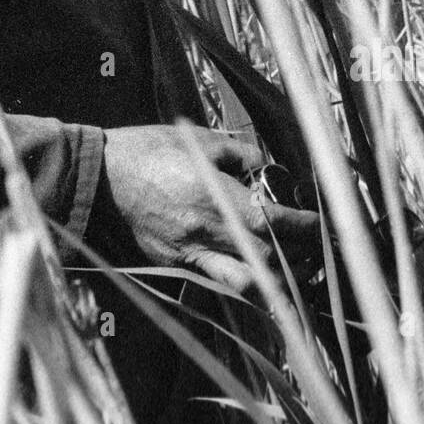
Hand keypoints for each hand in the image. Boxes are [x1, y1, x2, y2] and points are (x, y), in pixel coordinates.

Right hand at [88, 124, 319, 296]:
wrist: (99, 177)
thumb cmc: (148, 150)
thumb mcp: (199, 139)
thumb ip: (239, 154)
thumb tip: (266, 168)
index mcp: (213, 196)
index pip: (273, 222)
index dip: (306, 229)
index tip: (325, 227)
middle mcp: (205, 232)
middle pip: (267, 259)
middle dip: (300, 258)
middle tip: (318, 251)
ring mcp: (188, 254)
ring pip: (245, 284)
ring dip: (276, 284)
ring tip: (294, 274)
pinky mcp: (174, 264)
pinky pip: (217, 281)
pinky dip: (242, 283)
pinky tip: (257, 276)